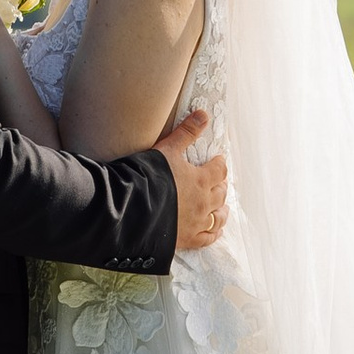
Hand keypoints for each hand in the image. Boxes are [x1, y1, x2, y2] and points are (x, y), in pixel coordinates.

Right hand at [157, 108, 228, 251]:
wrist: (131, 209)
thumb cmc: (148, 176)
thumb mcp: (167, 149)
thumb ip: (186, 132)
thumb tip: (203, 114)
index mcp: (201, 180)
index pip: (219, 170)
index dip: (219, 164)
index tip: (217, 160)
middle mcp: (204, 202)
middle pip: (220, 193)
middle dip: (220, 186)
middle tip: (218, 182)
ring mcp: (196, 222)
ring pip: (218, 217)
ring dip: (222, 210)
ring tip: (222, 207)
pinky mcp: (187, 239)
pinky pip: (208, 238)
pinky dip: (214, 233)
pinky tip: (215, 231)